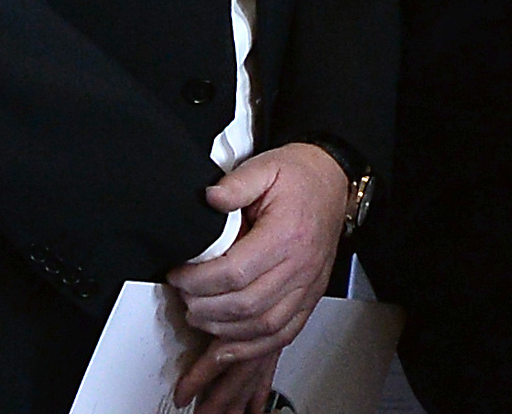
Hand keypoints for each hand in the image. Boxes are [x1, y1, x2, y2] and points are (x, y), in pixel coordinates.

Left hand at [166, 142, 347, 407]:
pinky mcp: (310, 296)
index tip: (178, 274)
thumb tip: (209, 198)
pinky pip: (283, 334)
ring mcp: (308, 285)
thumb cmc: (300, 176)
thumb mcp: (266, 166)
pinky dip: (254, 346)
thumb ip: (236, 183)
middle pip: (246, 305)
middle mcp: (301, 265)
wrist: (333, 181)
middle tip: (184, 296)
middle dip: (205, 307)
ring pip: (263, 326)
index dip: (199, 280)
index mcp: (287, 234)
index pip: (235, 272)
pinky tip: (230, 343)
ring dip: (224, 329)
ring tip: (199, 315)